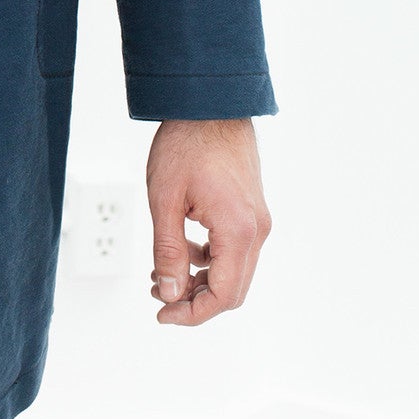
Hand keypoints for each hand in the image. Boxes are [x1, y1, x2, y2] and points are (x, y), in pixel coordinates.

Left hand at [147, 117, 271, 324]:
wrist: (210, 102)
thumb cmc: (186, 142)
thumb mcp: (165, 199)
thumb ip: (168, 251)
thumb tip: (170, 293)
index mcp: (238, 231)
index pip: (223, 296)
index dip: (192, 314)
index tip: (163, 316)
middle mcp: (257, 230)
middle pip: (232, 290)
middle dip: (195, 300)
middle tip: (160, 296)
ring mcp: (258, 220)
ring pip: (234, 271)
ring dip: (201, 280)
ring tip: (164, 273)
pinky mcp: (252, 210)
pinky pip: (236, 250)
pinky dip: (210, 260)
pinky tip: (184, 249)